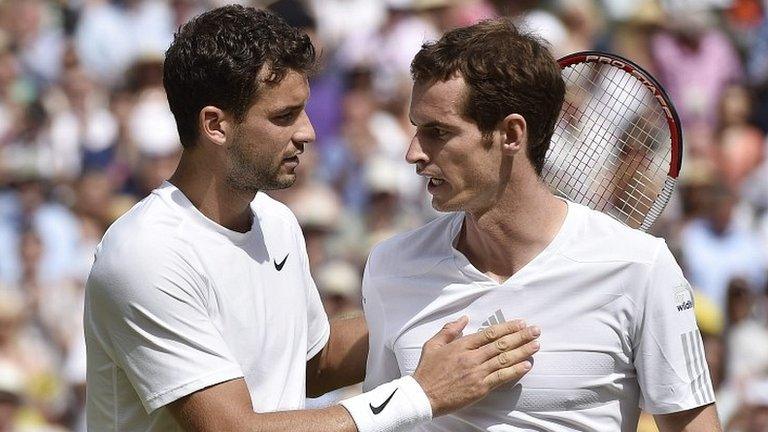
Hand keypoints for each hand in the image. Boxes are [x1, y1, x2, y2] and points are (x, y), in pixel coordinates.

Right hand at [412, 316, 539, 416]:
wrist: (423, 396)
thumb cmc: (427, 370)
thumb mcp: (432, 344)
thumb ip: (449, 329)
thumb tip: (464, 318)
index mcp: (461, 345)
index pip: (490, 333)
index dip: (507, 327)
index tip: (520, 323)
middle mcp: (471, 357)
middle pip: (501, 344)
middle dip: (521, 336)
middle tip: (535, 331)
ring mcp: (477, 373)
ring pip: (505, 360)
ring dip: (522, 351)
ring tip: (536, 345)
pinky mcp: (480, 388)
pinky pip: (501, 377)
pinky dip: (515, 371)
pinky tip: (526, 365)